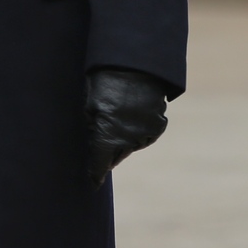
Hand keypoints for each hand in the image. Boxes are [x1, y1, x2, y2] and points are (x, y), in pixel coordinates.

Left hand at [86, 68, 169, 186]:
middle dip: (109, 152)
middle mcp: (127, 141)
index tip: (93, 183)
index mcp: (106, 137)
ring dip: (125, 140)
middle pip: (116, 157)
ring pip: (131, 147)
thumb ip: (92, 128)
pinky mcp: (158, 126)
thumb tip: (93, 144)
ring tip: (121, 118)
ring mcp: (144, 134)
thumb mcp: (90, 105)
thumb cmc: (105, 82)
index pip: (99, 165)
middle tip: (104, 136)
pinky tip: (135, 116)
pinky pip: (147, 136)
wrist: (135, 64)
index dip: (94, 175)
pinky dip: (140, 131)